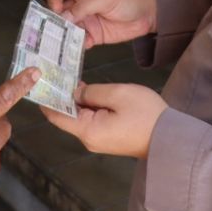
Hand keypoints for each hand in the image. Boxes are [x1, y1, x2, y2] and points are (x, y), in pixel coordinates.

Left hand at [41, 83, 166, 158]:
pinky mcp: (108, 137)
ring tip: (68, 75)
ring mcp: (99, 139)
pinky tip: (88, 89)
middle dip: (60, 94)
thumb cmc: (147, 116)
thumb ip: (92, 92)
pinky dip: (87, 104)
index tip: (39, 80)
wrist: (172, 139)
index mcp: (87, 130)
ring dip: (76, 98)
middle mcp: (89, 138)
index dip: (46, 98)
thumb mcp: (118, 95)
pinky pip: (91, 119)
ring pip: (79, 116)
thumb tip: (75, 91)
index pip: (56, 115)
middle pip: (66, 115)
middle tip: (54, 71)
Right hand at [47, 0, 156, 48]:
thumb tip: (64, 16)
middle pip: (60, 10)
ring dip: (64, 34)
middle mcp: (81, 3)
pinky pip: (80, 40)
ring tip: (63, 41)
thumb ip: (84, 6)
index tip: (55, 10)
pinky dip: (77, 44)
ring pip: (67, 27)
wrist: (149, 14)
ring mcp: (86, 19)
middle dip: (56, 20)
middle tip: (54, 29)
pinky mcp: (93, 34)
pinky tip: (80, 46)